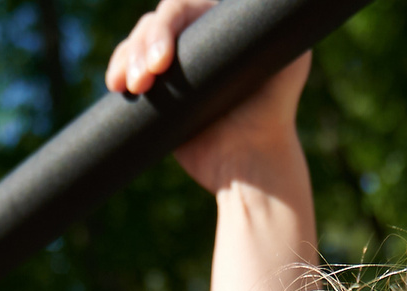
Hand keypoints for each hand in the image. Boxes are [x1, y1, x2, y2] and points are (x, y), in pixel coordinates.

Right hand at [105, 0, 309, 194]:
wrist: (249, 160)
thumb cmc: (275, 111)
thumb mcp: (290, 60)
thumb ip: (281, 25)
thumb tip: (271, 0)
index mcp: (220, 24)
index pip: (183, 6)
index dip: (166, 26)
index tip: (163, 61)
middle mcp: (196, 38)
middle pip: (156, 22)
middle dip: (142, 46)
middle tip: (145, 79)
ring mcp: (174, 63)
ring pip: (137, 42)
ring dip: (127, 58)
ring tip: (131, 87)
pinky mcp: (157, 88)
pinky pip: (127, 67)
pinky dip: (117, 69)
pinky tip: (115, 84)